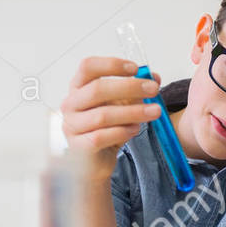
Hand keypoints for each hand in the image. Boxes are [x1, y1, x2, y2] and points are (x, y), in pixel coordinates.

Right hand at [60, 56, 163, 175]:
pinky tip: (135, 129)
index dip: (111, 64)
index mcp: (78, 88)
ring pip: (103, 115)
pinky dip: (122, 131)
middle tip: (153, 89)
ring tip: (154, 112)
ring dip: (133, 112)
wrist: (96, 161)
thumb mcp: (122, 105)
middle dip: (129, 87)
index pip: (88, 67)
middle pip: (97, 89)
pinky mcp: (79, 147)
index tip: (135, 68)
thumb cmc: (107, 128)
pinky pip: (102, 136)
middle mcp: (71, 104)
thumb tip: (155, 77)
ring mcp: (72, 126)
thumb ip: (136, 91)